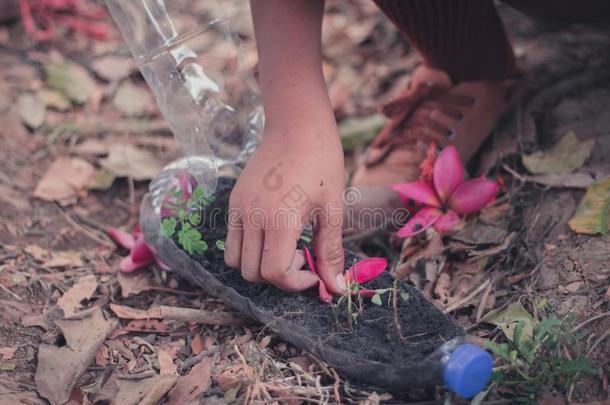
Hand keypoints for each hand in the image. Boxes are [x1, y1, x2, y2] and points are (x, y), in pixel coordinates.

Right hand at [224, 126, 345, 292]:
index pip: (274, 273)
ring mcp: (238, 208)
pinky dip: (249, 249)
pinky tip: (273, 231)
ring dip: (260, 265)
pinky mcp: (234, 201)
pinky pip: (231, 240)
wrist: (297, 125)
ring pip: (236, 261)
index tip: (314, 273)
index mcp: (279, 219)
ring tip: (284, 245)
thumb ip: (330, 251)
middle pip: (253, 273)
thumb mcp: (333, 210)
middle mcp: (252, 216)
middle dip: (279, 276)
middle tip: (301, 255)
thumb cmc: (322, 163)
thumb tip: (335, 287)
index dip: (295, 283)